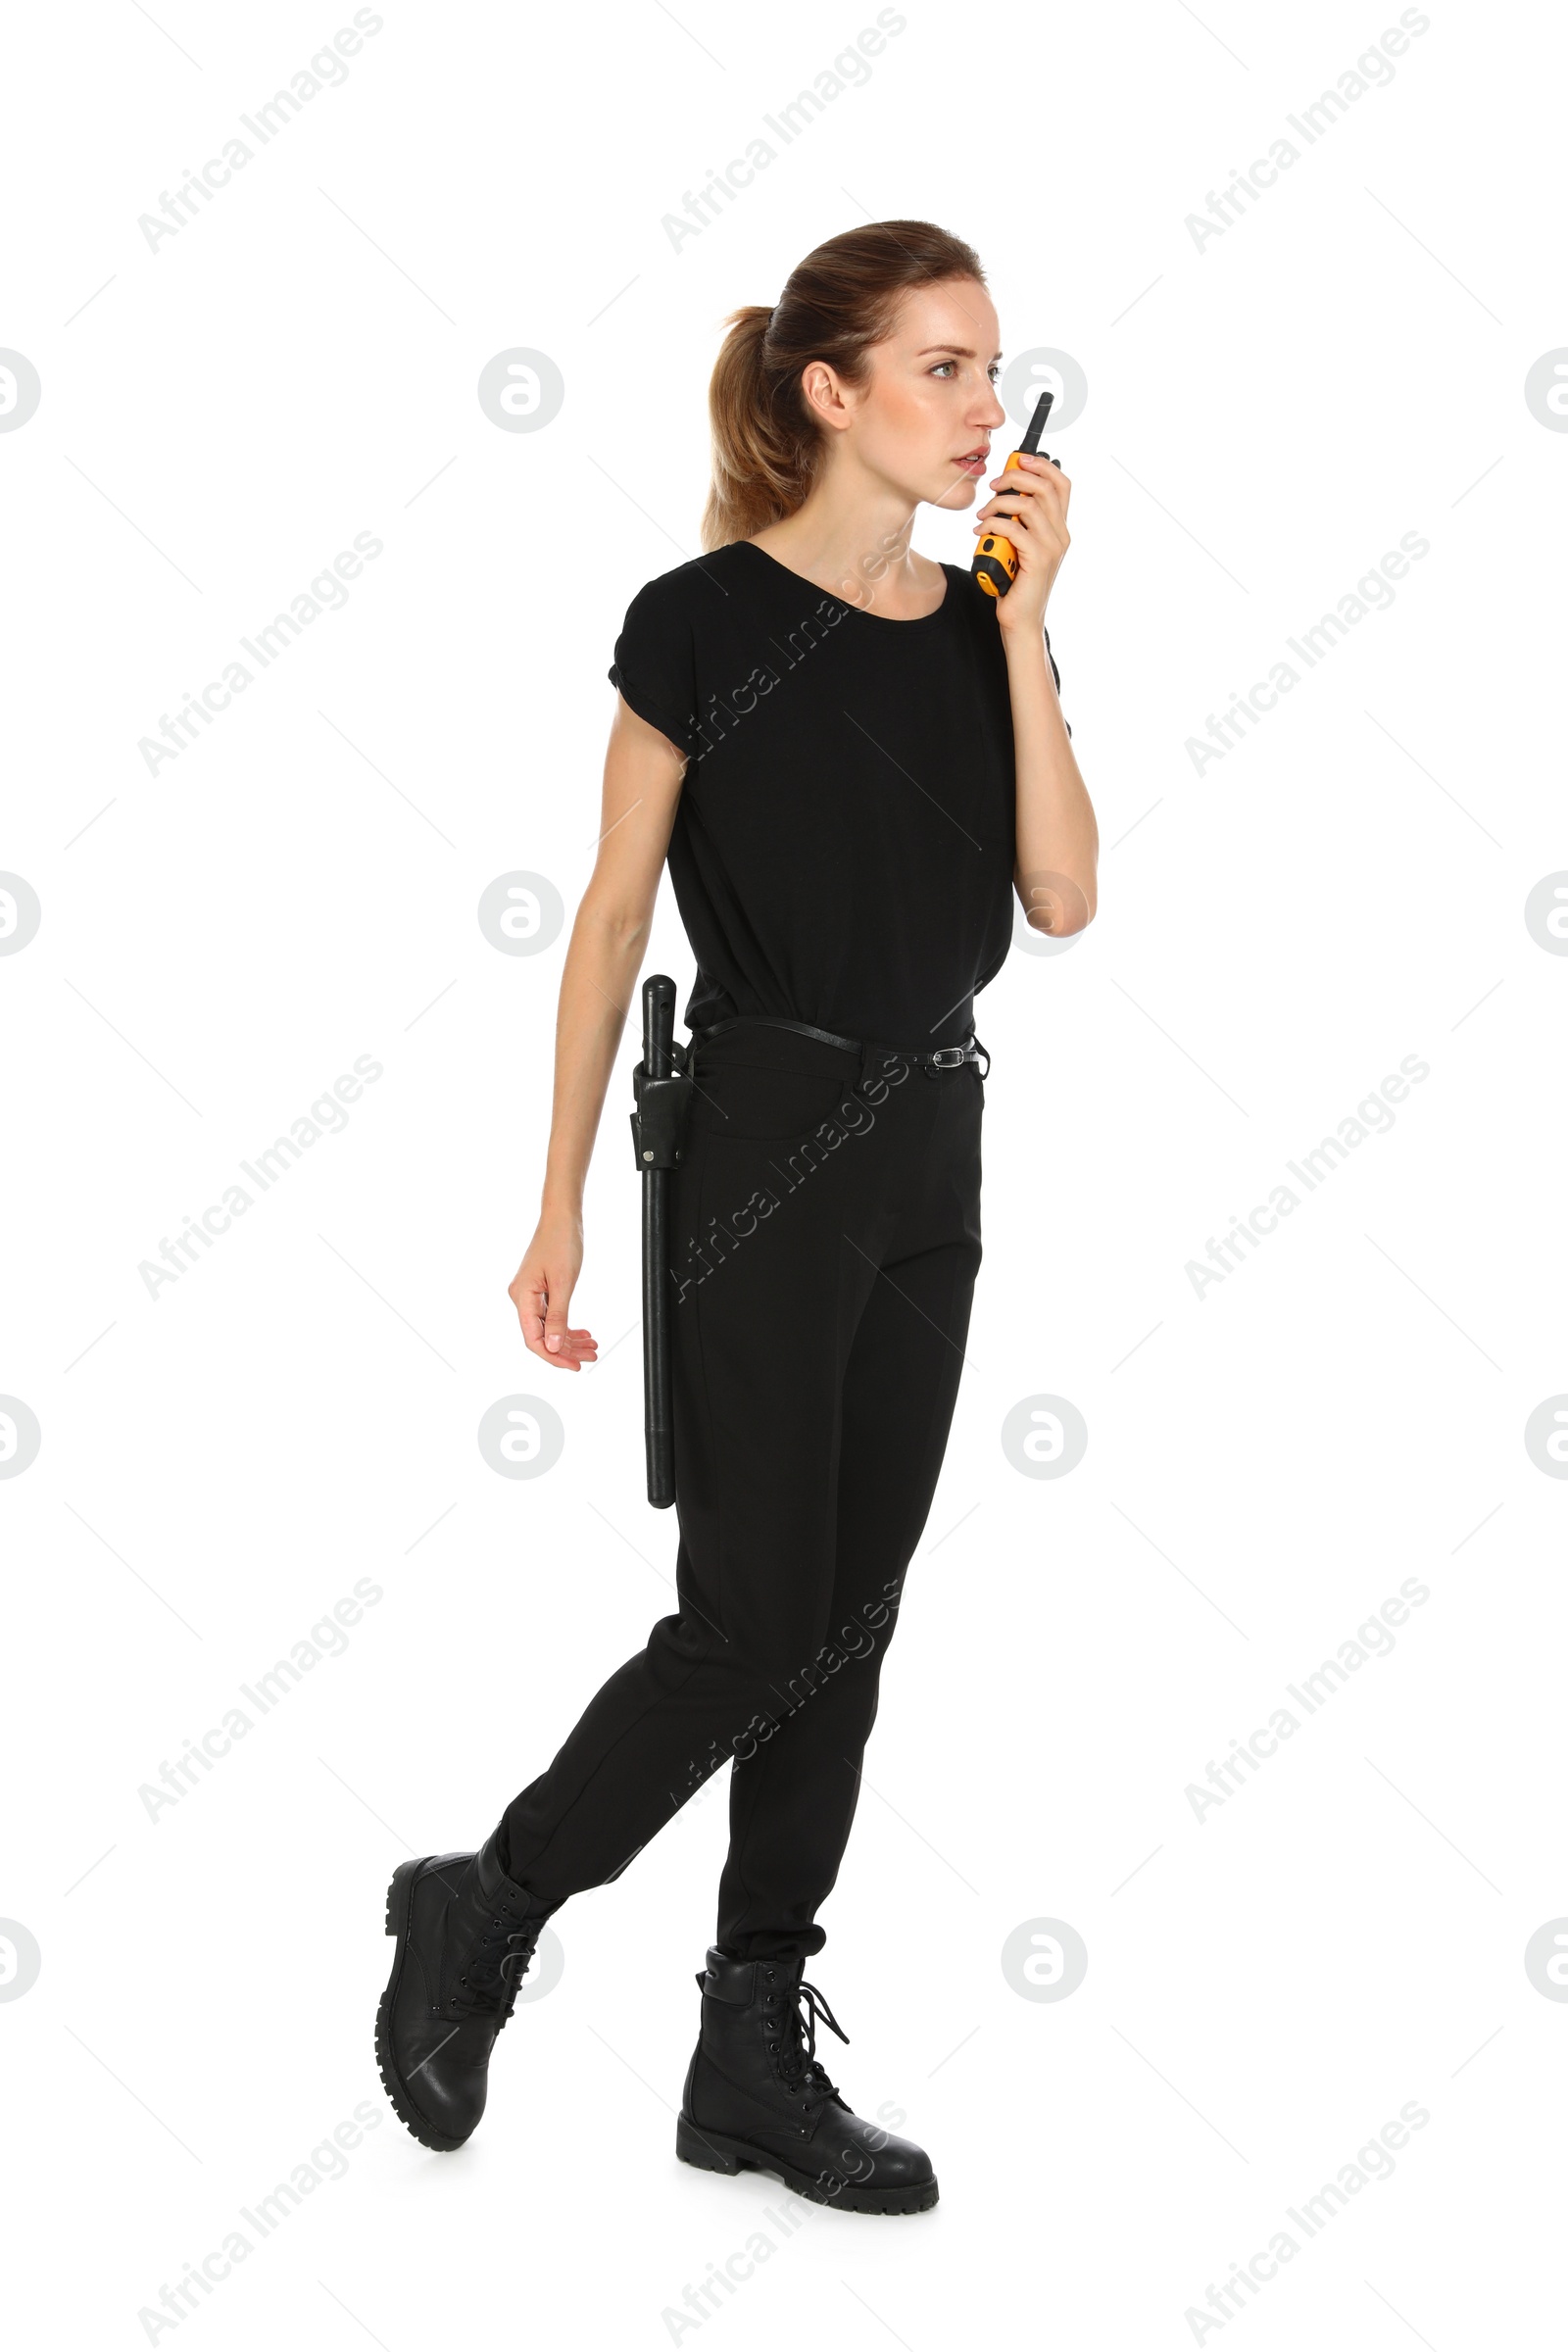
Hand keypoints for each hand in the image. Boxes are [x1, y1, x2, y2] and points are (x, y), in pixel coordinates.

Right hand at [510, 1210, 598, 1370]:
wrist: (562, 1217)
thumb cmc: (561, 1243)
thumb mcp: (563, 1283)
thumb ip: (557, 1317)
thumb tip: (552, 1347)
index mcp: (521, 1297)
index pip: (534, 1339)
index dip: (554, 1356)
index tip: (575, 1365)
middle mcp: (521, 1298)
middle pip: (542, 1336)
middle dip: (567, 1349)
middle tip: (591, 1356)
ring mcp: (530, 1294)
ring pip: (549, 1327)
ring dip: (570, 1339)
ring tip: (592, 1346)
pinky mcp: (539, 1290)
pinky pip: (551, 1315)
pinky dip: (567, 1325)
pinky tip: (583, 1332)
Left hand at [973, 450, 1070, 634]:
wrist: (1020, 621)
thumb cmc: (1016, 584)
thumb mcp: (1019, 546)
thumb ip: (1019, 523)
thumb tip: (1003, 495)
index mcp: (1059, 529)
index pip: (1061, 484)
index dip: (1041, 465)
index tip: (1018, 460)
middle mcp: (1060, 535)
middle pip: (1044, 488)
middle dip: (1015, 478)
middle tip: (993, 486)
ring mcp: (1051, 548)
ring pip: (1027, 506)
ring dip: (998, 504)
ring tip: (982, 515)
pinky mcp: (1037, 560)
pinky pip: (1013, 529)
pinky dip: (992, 525)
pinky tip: (980, 532)